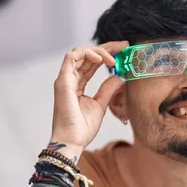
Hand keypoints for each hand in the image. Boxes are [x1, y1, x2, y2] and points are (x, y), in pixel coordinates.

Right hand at [50, 41, 128, 158]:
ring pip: (79, 52)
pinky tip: (101, 60)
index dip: (107, 54)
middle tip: (124, 45)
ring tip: (113, 59)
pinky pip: (71, 57)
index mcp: (77, 84)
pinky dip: (86, 54)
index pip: (92, 63)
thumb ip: (108, 89)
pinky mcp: (62, 81)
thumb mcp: (100, 104)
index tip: (124, 50)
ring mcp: (65, 79)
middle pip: (87, 55)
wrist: (73, 141)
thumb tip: (120, 77)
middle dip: (106, 47)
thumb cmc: (83, 127)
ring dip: (98, 51)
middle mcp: (70, 79)